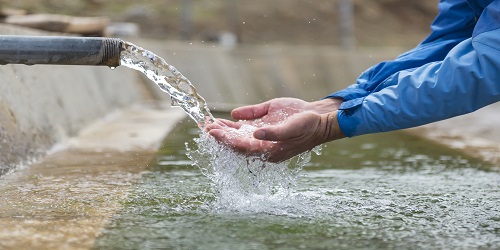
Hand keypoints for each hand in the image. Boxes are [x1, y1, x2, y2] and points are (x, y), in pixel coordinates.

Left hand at [206, 98, 344, 161]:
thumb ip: (273, 132)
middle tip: (205, 127)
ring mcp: (263, 137)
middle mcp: (263, 146)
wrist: (320, 119)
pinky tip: (222, 121)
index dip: (226, 140)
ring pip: (239, 137)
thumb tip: (254, 133)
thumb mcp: (291, 128)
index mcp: (269, 150)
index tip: (213, 132)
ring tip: (208, 124)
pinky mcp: (264, 127)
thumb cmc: (308, 125)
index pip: (242, 147)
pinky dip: (233, 125)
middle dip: (220, 136)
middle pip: (236, 144)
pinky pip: (245, 128)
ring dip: (224, 131)